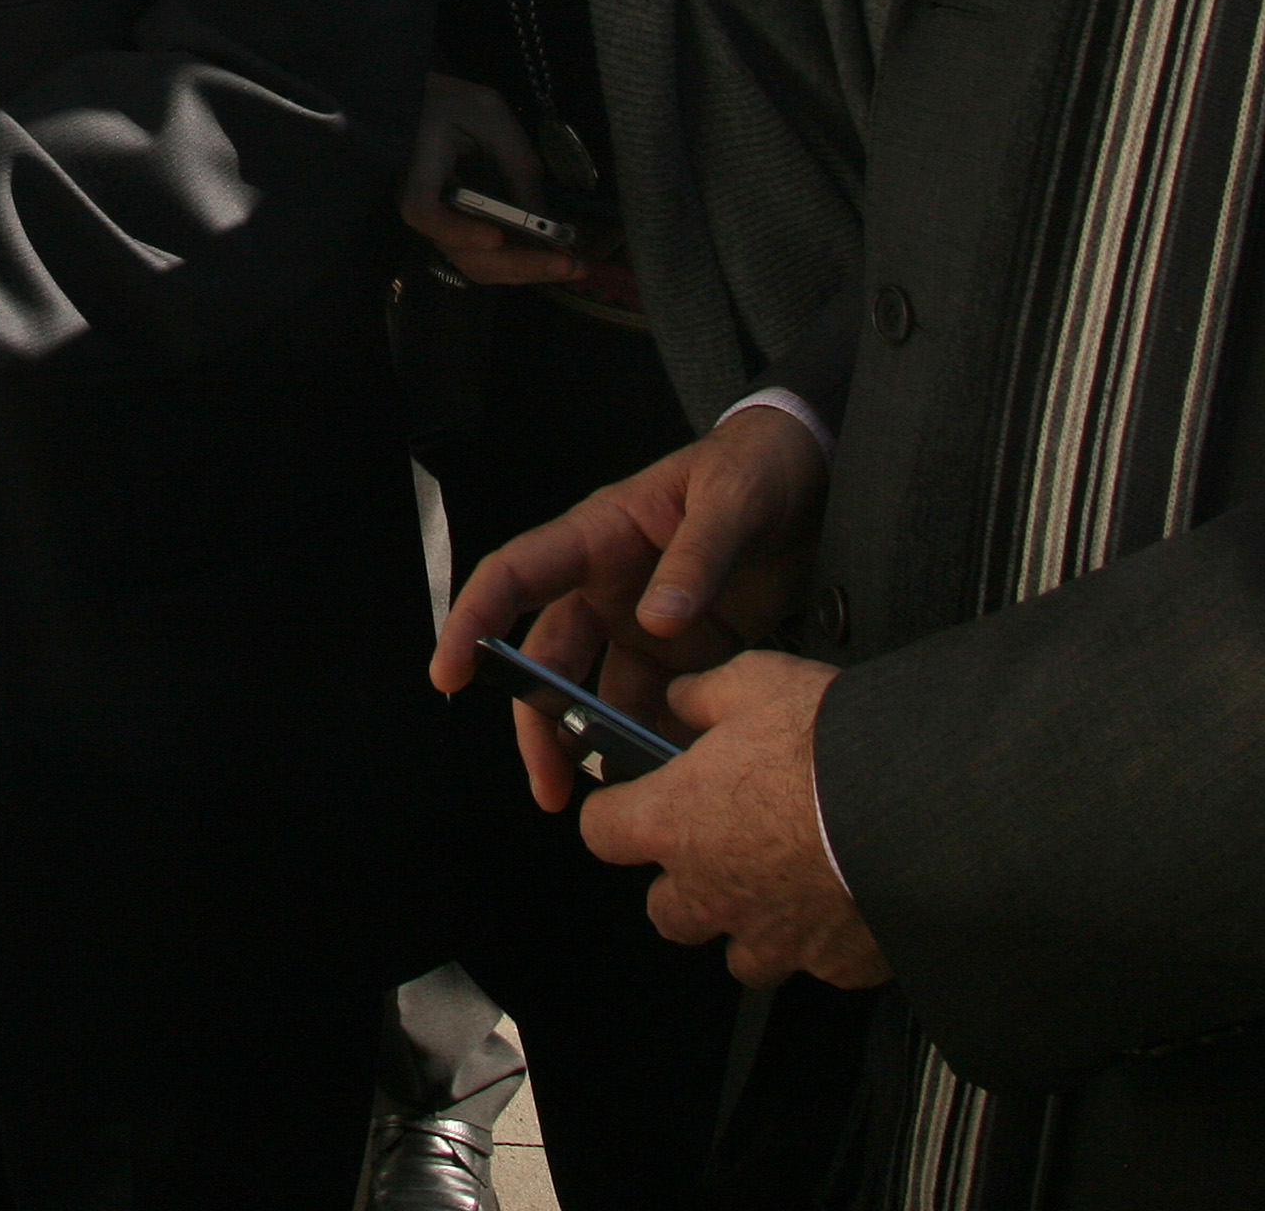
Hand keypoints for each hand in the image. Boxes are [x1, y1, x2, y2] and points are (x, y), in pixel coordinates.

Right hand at [402, 73, 596, 287]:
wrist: (424, 104)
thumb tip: (544, 219)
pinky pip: (482, 258)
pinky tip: (551, 259)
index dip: (457, 231)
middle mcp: (422, 207)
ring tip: (571, 266)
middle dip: (520, 264)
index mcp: (419, 170)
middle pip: (462, 254)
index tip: (495, 236)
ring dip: (524, 271)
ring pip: (476, 265)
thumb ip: (516, 164)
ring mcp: (438, 224)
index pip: (423, 212)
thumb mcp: (489, 116)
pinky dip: (517, 265)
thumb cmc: (450, 101)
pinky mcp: (455, 230)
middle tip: (569, 263)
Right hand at [431, 406, 826, 805]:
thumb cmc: (758, 465)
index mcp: (600, 535)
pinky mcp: (687, 649)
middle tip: (550, 788)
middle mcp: (608, 585)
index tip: (450, 673)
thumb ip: (696, 558)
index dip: (473, 620)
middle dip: (539, 725)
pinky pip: (659, 702)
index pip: (515, 575)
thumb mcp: (731, 499)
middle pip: (550, 659)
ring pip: (597, 691)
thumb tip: (656, 623)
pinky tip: (670, 777)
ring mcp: (644, 621)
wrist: (814, 474)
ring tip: (616, 799)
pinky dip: (657, 740)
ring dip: (596, 744)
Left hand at [578, 653, 887, 990]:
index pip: (602, 832)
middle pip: (666, 910)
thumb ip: (706, 696)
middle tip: (726, 843)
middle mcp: (711, 893)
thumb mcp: (756, 682)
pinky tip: (846, 900)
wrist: (919, 809)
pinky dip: (823, 940)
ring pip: (740, 954)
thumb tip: (684, 701)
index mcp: (675, 823)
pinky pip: (814, 963)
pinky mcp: (832, 966)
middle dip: (687, 884)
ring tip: (789, 881)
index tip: (633, 801)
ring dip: (753, 923)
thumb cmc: (831, 747)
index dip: (616, 813)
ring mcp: (772, 938)